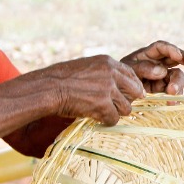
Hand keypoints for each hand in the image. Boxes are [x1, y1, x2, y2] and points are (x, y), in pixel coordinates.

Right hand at [35, 55, 149, 124]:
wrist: (48, 87)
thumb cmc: (62, 79)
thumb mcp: (86, 67)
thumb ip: (103, 73)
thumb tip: (118, 85)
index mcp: (107, 62)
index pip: (132, 74)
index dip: (132, 87)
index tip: (129, 95)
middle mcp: (111, 74)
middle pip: (135, 92)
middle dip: (127, 101)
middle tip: (116, 107)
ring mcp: (108, 89)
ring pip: (126, 108)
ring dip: (116, 113)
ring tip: (102, 112)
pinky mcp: (103, 105)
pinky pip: (114, 119)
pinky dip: (106, 121)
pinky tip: (96, 118)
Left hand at [121, 40, 183, 94]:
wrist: (116, 95)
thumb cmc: (120, 77)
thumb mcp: (128, 70)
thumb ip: (143, 69)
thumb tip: (162, 71)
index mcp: (148, 54)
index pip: (162, 48)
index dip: (172, 50)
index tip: (179, 56)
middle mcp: (158, 64)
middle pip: (176, 58)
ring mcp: (162, 77)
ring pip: (176, 76)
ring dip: (177, 83)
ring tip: (172, 93)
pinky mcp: (164, 90)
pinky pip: (173, 92)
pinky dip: (174, 97)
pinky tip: (172, 103)